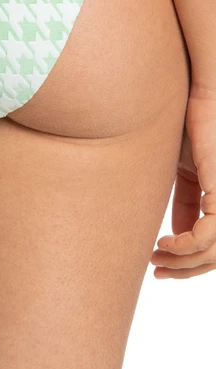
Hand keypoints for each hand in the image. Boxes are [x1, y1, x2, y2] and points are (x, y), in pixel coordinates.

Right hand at [150, 83, 215, 278]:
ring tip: (157, 256)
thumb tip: (175, 235)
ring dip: (183, 261)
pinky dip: (186, 244)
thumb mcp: (185, 175)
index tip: (160, 265)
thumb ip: (186, 205)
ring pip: (214, 251)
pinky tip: (166, 241)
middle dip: (185, 269)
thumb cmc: (193, 129)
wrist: (200, 98)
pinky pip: (209, 234)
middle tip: (157, 270)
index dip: (189, 262)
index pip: (214, 246)